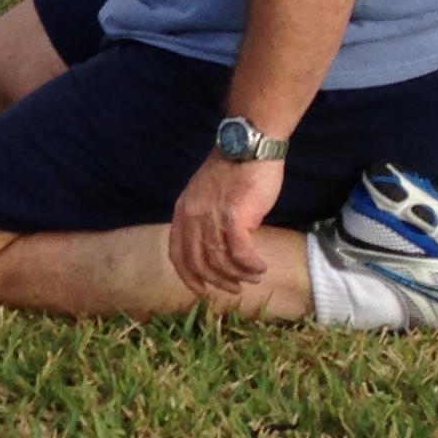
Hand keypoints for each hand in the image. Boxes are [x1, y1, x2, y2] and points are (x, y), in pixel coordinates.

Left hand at [168, 149, 285, 302]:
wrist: (249, 146)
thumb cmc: (234, 169)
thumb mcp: (207, 195)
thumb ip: (205, 219)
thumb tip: (218, 248)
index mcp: (182, 212)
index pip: (177, 254)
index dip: (188, 277)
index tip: (201, 291)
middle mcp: (192, 217)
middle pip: (198, 263)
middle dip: (217, 281)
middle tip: (235, 288)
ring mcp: (212, 217)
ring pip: (220, 261)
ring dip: (239, 275)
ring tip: (254, 276)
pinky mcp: (234, 218)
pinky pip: (241, 253)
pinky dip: (251, 265)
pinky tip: (260, 266)